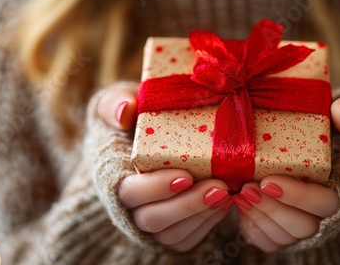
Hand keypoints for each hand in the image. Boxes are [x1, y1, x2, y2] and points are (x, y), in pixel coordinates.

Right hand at [98, 87, 230, 251]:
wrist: (146, 136)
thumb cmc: (132, 117)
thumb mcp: (117, 101)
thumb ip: (115, 103)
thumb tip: (126, 109)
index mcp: (112, 175)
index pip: (129, 192)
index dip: (156, 188)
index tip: (185, 176)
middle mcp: (129, 205)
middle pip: (152, 219)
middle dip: (187, 206)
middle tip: (219, 187)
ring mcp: (149, 219)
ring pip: (171, 234)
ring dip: (201, 215)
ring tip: (228, 193)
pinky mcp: (168, 229)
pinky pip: (186, 238)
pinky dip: (208, 223)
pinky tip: (226, 202)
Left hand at [235, 94, 339, 251]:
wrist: (311, 140)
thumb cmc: (332, 125)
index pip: (326, 202)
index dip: (298, 196)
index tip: (268, 180)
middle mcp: (324, 212)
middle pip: (303, 226)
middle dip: (271, 209)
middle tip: (246, 188)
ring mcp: (303, 222)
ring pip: (283, 236)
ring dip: (258, 217)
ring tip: (238, 193)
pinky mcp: (283, 228)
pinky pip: (268, 240)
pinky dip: (251, 227)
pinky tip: (238, 204)